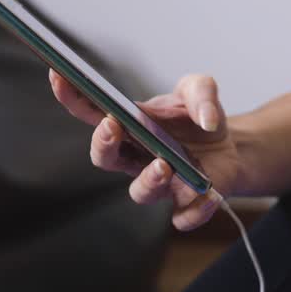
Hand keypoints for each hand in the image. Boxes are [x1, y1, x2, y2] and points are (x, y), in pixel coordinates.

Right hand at [49, 70, 242, 230]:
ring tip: (164, 165)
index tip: (59, 74)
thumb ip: (201, 92)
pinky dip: (194, 210)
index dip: (71, 96)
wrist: (231, 146)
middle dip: (103, 144)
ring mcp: (159, 183)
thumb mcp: (201, 89)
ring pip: (140, 193)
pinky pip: (183, 216)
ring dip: (148, 180)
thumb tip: (206, 119)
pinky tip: (209, 195)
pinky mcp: (185, 204)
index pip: (92, 112)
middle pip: (105, 158)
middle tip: (112, 126)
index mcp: (130, 125)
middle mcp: (137, 157)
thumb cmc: (201, 117)